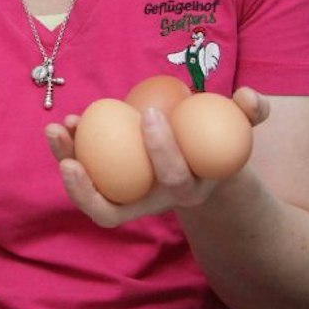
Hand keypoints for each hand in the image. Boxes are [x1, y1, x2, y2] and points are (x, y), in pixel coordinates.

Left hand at [44, 86, 270, 226]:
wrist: (201, 162)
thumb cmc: (217, 138)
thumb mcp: (239, 125)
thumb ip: (252, 111)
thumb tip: (249, 97)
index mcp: (189, 190)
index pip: (174, 179)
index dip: (162, 150)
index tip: (148, 111)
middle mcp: (154, 204)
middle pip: (115, 211)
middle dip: (90, 188)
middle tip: (75, 150)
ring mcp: (129, 201)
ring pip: (91, 202)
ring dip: (68, 169)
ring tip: (56, 130)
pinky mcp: (110, 190)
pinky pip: (85, 181)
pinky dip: (71, 153)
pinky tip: (67, 124)